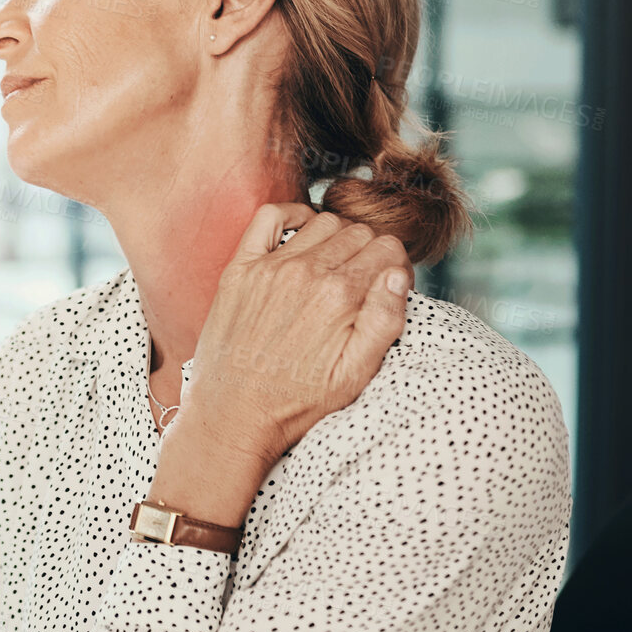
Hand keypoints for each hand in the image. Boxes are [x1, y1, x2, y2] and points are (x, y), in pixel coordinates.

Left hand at [178, 203, 411, 465]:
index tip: (386, 288)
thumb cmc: (298, 402)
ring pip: (323, 222)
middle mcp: (306, 273)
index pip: (388, 249)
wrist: (234, 415)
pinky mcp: (240, 268)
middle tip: (361, 284)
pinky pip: (269, 216)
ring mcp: (270, 267)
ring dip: (336, 237)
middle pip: (359, 233)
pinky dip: (291, 215)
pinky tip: (301, 236)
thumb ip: (385, 321)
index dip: (395, 267)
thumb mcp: (356, 375)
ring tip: (333, 268)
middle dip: (369, 253)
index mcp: (340, 296)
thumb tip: (398, 276)